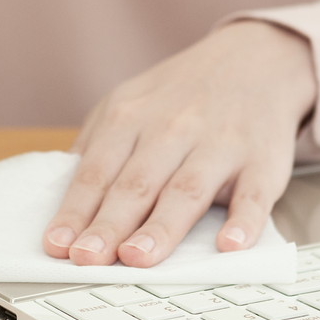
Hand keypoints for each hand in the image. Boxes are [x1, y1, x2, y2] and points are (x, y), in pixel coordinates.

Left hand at [42, 20, 315, 266]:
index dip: (75, 210)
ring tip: (137, 259)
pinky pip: (254, 195)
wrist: (254, 59)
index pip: (96, 172)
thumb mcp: (128, 103)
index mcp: (131, 117)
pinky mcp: (263, 162)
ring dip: (161, 227)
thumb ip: (98, 147)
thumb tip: (65, 199)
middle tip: (86, 259)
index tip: (56, 245)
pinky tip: (229, 246)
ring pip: (186, 191)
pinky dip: (244, 221)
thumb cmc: (180, 95)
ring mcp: (220, 145)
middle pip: (136, 184)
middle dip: (109, 224)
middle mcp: (173, 129)